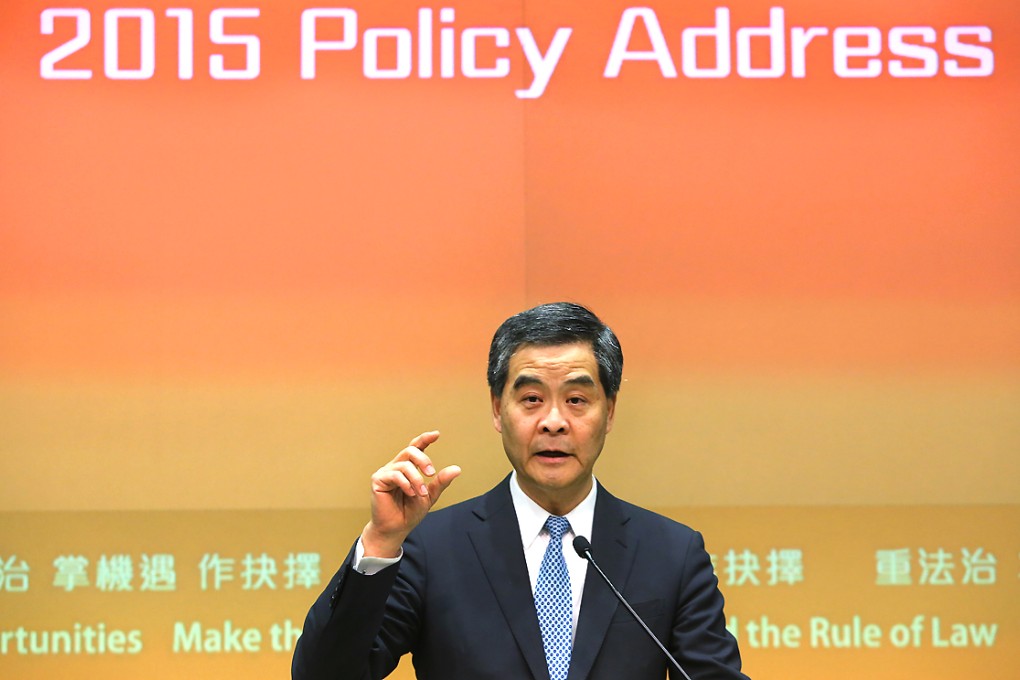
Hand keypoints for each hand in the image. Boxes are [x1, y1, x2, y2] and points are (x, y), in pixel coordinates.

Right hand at [361, 431, 460, 557]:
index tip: (436, 435)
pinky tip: (410, 493)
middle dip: (424, 460)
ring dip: (416, 479)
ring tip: (421, 493)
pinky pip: (394, 474)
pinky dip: (406, 483)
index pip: (416, 448)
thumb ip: (440, 482)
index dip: (425, 439)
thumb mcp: (430, 495)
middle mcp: (396, 466)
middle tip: (431, 474)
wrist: (397, 528)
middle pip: (410, 451)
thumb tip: (457, 469)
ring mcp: (386, 472)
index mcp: (408, 467)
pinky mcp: (378, 480)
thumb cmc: (410, 512)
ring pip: (404, 464)